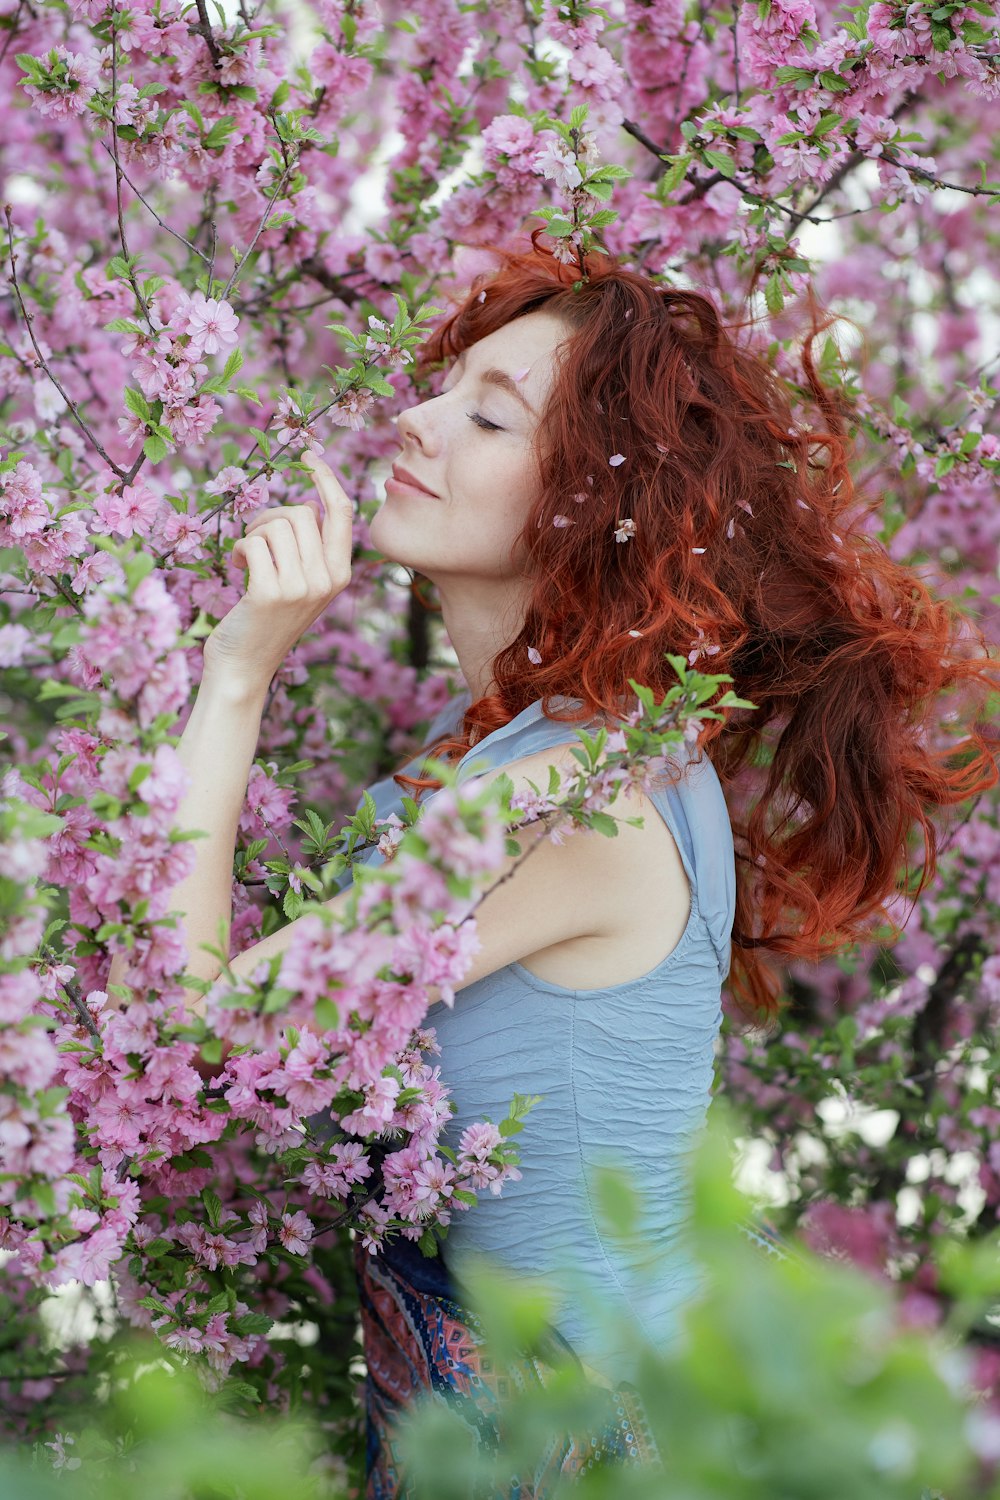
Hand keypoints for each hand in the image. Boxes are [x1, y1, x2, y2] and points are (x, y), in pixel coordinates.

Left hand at [203, 451, 353, 691]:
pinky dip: (240, 549)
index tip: (308, 455)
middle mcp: (326, 580)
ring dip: (254, 534)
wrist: (243, 668)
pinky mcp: (270, 592)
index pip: (342, 513)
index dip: (326, 479)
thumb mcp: (300, 584)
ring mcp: (300, 587)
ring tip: (248, 559)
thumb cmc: (264, 622)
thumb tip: (310, 505)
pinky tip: (238, 567)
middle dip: (272, 516)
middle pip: (302, 513)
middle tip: (255, 540)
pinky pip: (253, 542)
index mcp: (340, 575)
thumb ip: (310, 550)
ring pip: (276, 525)